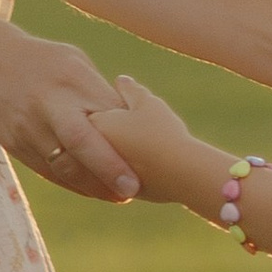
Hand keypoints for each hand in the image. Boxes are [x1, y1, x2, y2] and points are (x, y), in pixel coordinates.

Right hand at [0, 29, 137, 198]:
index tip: (147, 161)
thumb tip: (137, 121)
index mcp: (69, 78)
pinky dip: (72, 184)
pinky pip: (47, 171)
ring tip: (118, 196)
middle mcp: (46, 103)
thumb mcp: (77, 64)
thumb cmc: (49, 64)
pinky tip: (92, 190)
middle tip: (131, 191)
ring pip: (61, 165)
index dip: (125, 140)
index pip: (102, 112)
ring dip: (91, 186)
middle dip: (107, 169)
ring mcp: (26, 126)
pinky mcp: (14, 144)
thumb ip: (102, 93)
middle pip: (79, 141)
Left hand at [99, 73, 218, 209]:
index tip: (128, 111)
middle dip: (112, 132)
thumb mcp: (147, 102)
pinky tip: (151, 162)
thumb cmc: (162, 133)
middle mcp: (93, 153)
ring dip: (122, 151)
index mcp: (96, 126)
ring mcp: (105, 175)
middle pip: (99, 137)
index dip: (110, 110)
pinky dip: (131, 168)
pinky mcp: (120, 191)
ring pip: (110, 158)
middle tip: (139, 127)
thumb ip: (130, 90)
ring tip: (147, 144)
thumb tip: (121, 81)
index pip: (90, 113)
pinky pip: (121, 175)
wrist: (181, 173)